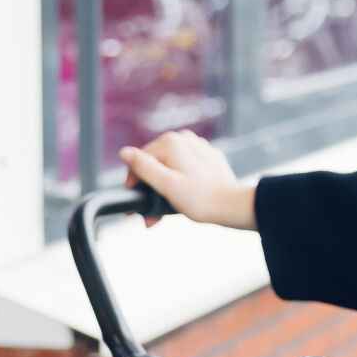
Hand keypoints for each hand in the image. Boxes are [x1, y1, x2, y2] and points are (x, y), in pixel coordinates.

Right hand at [119, 131, 255, 229]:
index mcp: (171, 142)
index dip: (135, 184)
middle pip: (155, 163)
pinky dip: (180, 184)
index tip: (137, 207)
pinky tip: (182, 201)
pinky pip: (185, 169)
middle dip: (150, 189)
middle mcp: (185, 139)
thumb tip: (124, 153)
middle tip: (151, 218)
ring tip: (165, 212)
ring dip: (164, 189)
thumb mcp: (165, 184)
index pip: (140, 160)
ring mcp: (198, 147)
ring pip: (170, 167)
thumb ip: (143, 167)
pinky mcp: (207, 158)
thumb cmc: (200, 199)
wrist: (233, 206)